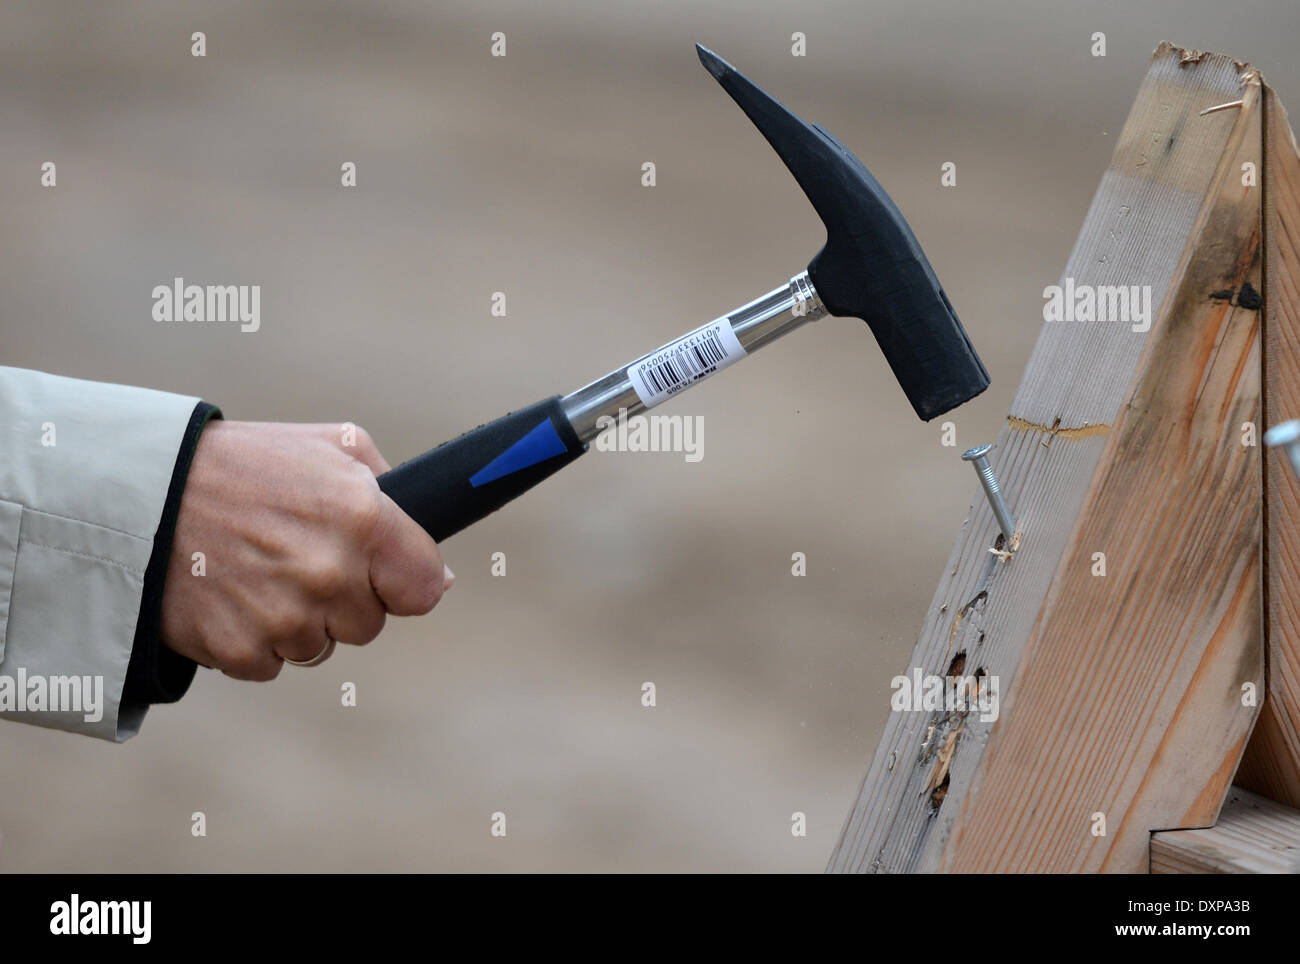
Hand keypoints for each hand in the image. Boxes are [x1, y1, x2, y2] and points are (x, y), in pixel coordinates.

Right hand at [160, 420, 452, 678]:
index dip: (406, 582)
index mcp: (362, 517)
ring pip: (322, 647)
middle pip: (371, 623)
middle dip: (344, 598)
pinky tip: (230, 594)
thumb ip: (398, 500)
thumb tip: (439, 577)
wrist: (142, 491)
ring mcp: (285, 617)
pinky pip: (273, 665)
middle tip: (297, 556)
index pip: (423, 587)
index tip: (386, 574)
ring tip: (257, 570)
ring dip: (299, 620)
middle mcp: (330, 572)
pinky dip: (255, 639)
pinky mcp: (240, 650)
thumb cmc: (248, 464)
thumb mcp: (333, 449)